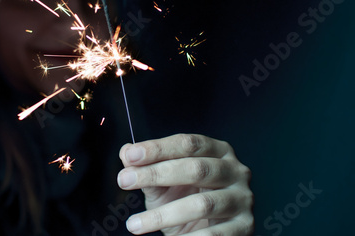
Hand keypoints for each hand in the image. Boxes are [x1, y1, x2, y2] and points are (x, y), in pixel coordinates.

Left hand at [117, 134, 253, 234]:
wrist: (205, 233)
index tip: (130, 156)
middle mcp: (235, 170)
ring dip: (163, 215)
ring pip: (202, 204)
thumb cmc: (184, 200)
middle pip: (195, 168)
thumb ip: (145, 166)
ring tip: (134, 224)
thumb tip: (126, 152)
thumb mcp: (162, 182)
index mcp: (217, 150)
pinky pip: (214, 235)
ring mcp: (242, 199)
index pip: (187, 143)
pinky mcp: (245, 227)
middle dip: (156, 174)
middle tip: (124, 181)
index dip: (157, 148)